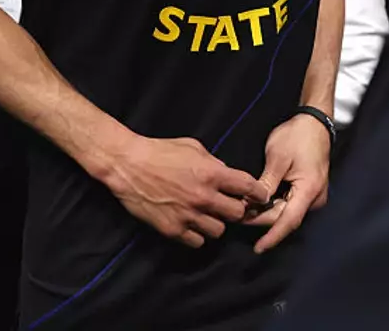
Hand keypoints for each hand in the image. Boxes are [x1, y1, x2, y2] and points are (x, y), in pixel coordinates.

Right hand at [102, 136, 270, 248]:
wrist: (128, 165)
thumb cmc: (159, 151)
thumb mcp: (192, 147)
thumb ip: (214, 162)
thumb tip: (227, 175)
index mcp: (211, 173)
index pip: (248, 187)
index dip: (259, 193)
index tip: (260, 197)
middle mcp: (203, 196)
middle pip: (237, 214)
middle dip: (235, 209)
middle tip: (227, 205)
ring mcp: (188, 215)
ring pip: (219, 231)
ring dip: (216, 223)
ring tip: (205, 215)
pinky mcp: (173, 229)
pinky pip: (197, 242)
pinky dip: (197, 235)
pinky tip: (190, 224)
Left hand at [244, 114, 330, 254]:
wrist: (313, 123)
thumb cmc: (297, 137)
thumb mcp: (278, 158)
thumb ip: (267, 183)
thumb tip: (253, 204)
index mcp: (309, 191)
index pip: (289, 221)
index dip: (272, 237)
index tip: (258, 248)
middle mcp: (314, 199)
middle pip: (285, 218)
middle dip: (262, 220)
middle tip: (237, 216)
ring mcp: (313, 196)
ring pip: (286, 212)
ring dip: (266, 213)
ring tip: (244, 209)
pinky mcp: (308, 192)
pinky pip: (289, 205)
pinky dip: (273, 206)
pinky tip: (257, 203)